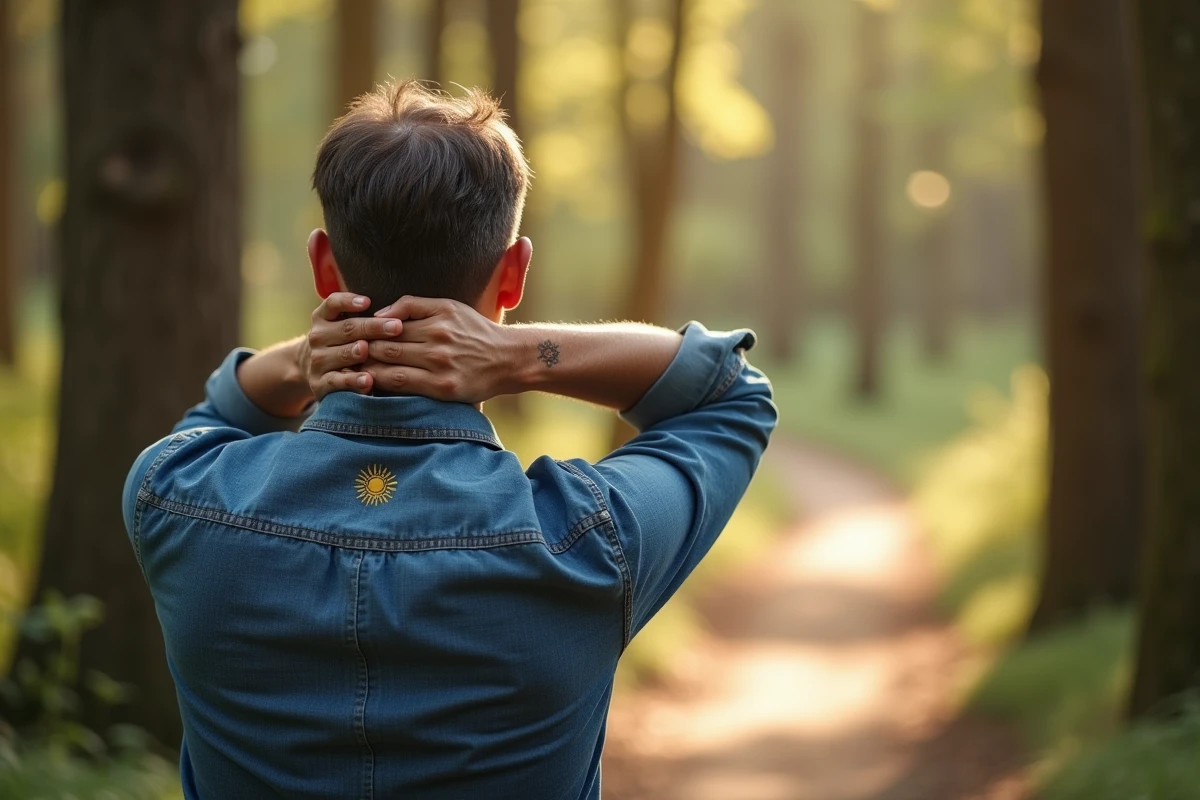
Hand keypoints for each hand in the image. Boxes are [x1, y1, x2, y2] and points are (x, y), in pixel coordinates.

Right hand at [303, 292, 402, 399]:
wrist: (320, 372)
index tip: (368, 302)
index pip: (333, 303)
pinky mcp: (321, 383)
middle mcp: (318, 336)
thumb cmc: (344, 343)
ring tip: (372, 350)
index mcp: (323, 317)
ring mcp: (318, 360)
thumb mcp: (347, 326)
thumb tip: (396, 310)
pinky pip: (338, 381)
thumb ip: (364, 317)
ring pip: (342, 354)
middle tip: (397, 327)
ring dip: (357, 353)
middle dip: (373, 327)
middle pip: (347, 329)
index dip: (349, 301)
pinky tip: (368, 380)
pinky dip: (353, 381)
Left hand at [365, 297, 514, 402]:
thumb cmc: (476, 332)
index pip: (388, 324)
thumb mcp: (449, 307)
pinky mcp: (443, 388)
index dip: (365, 331)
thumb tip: (379, 312)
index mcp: (436, 320)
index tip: (350, 336)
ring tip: (350, 371)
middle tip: (342, 355)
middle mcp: (437, 342)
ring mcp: (440, 366)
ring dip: (366, 370)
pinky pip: (404, 386)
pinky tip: (370, 385)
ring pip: (390, 367)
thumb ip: (413, 305)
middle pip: (385, 346)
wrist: (508, 359)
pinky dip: (383, 385)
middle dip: (361, 351)